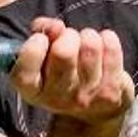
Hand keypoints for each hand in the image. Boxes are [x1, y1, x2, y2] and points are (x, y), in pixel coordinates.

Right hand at [11, 16, 133, 125]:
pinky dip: (107, 39)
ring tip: (87, 44)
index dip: (34, 46)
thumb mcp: (45, 56)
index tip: (41, 39)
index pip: (26, 68)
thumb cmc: (63, 72)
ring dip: (89, 36)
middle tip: (70, 39)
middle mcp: (56, 99)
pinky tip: (104, 47)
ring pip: (90, 46)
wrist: (94, 110)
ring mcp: (84, 98)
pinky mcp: (109, 94)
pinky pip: (111, 49)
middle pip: (63, 51)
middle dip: (68, 35)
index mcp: (32, 90)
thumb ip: (42, 34)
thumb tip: (53, 25)